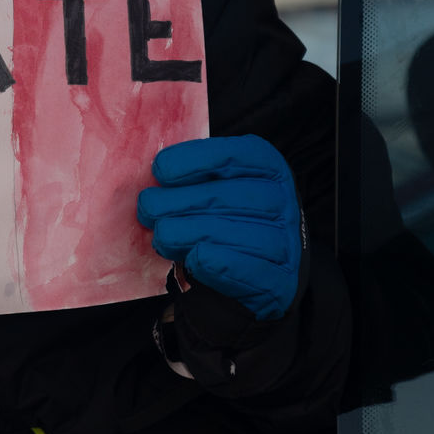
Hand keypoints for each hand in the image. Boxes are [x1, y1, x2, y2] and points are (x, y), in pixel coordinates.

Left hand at [137, 135, 302, 320]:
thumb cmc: (226, 219)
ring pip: (224, 231)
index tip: (159, 171)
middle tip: (147, 208)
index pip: (231, 155)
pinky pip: (239, 267)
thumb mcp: (214, 185)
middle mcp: (282, 200)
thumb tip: (152, 179)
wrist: (256, 271)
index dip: (191, 160)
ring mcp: (286, 240)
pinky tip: (193, 258)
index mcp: (266, 167)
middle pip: (221, 196)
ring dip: (182, 233)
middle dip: (175, 202)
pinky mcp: (280, 278)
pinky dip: (209, 263)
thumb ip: (191, 176)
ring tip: (161, 236)